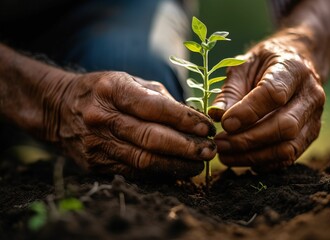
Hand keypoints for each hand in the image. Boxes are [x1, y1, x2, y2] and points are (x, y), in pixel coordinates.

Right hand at [47, 71, 215, 177]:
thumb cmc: (103, 91)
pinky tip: (177, 170)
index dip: (185, 120)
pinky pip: (134, 172)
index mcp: (112, 90)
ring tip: (199, 163)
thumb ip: (160, 98)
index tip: (207, 128)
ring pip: (144, 161)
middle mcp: (102, 118)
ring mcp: (97, 144)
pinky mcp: (95, 164)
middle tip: (210, 150)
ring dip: (177, 164)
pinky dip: (159, 173)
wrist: (59, 108)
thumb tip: (193, 119)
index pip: (155, 107)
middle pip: (151, 138)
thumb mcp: (128, 81)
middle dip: (186, 147)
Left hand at [209, 31, 325, 171]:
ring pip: (288, 147)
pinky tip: (241, 158)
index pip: (274, 94)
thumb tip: (216, 115)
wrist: (295, 63)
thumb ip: (230, 90)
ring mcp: (314, 118)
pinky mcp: (310, 135)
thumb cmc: (264, 64)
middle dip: (248, 139)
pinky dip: (263, 162)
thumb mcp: (243, 66)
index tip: (224, 123)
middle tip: (220, 143)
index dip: (248, 112)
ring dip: (253, 156)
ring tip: (225, 155)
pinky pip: (289, 157)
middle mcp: (311, 94)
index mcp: (294, 69)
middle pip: (285, 126)